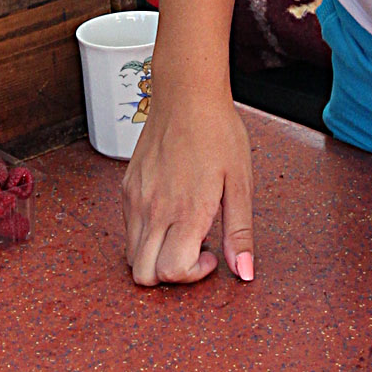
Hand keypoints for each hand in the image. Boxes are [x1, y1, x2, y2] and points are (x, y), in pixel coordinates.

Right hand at [124, 91, 253, 286]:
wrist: (186, 95)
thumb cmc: (217, 132)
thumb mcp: (241, 184)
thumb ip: (240, 233)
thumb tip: (244, 271)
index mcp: (186, 211)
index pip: (172, 272)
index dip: (193, 275)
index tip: (211, 256)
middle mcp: (154, 210)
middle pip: (143, 275)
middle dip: (170, 275)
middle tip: (195, 250)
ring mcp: (136, 200)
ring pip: (131, 256)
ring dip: (156, 257)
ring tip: (183, 231)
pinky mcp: (126, 188)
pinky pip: (128, 230)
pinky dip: (146, 236)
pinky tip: (170, 214)